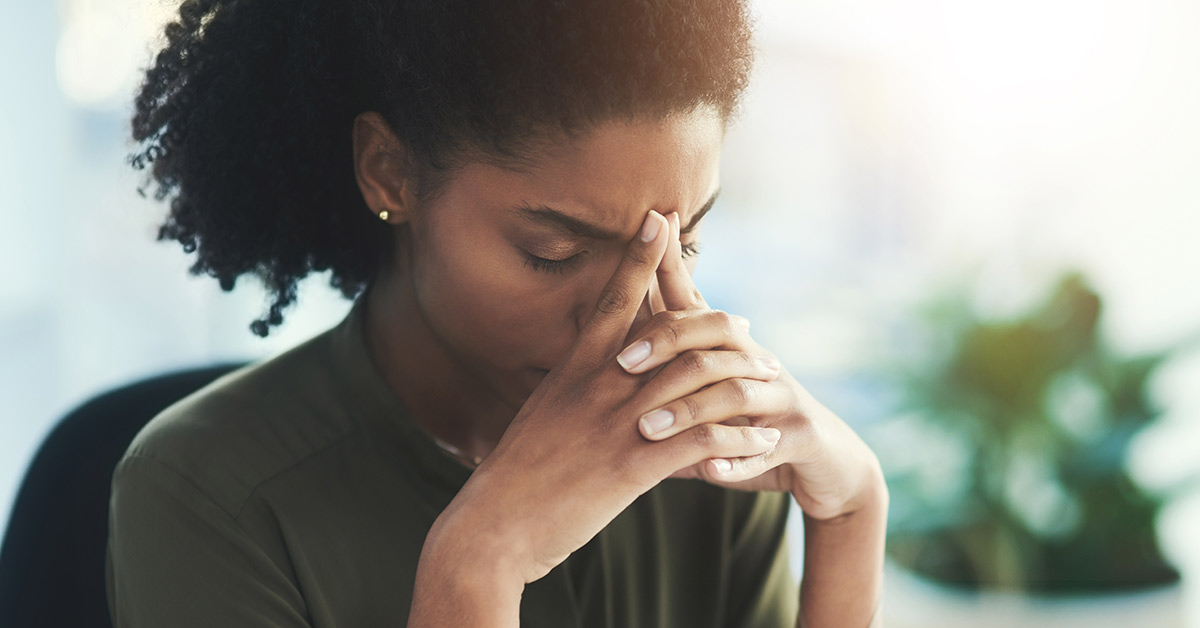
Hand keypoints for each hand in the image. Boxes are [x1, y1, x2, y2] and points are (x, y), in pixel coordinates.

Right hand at [423, 210, 784, 586]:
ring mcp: (616, 424)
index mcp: (574, 370)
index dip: (637, 256)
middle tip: (747, 328)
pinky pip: (702, 441)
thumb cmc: (513, 477)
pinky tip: (761, 441)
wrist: (492, 526)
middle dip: (717, 324)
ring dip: (742, 381)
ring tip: (771, 384)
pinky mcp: (632, 467)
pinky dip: (738, 438)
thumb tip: (583, 373)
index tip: (659, 219)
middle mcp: (598, 386)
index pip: (612, 299)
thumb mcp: (540, 416)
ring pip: (696, 383)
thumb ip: (569, 389)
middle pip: (669, 332)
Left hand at [618, 212, 884, 520]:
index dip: (668, 271)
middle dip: (667, 344)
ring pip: (735, 395)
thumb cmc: (753, 428)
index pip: (695, 302)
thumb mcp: (707, 401)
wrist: (829, 463)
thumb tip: (604, 379)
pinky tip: (707, 470)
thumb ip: (662, 389)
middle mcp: (758, 364)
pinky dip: (735, 461)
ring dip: (689, 412)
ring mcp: (783, 400)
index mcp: (731, 350)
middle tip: (622, 364)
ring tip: (648, 429)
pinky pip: (767, 449)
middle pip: (715, 335)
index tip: (637, 246)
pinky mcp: (801, 439)